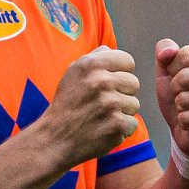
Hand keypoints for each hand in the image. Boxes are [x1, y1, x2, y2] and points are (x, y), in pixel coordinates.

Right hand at [31, 46, 141, 167]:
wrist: (54, 138)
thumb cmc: (66, 104)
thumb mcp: (73, 73)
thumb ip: (94, 58)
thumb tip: (112, 50)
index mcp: (91, 64)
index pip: (128, 61)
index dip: (120, 73)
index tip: (109, 84)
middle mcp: (102, 81)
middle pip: (134, 83)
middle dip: (122, 93)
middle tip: (103, 103)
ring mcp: (110, 104)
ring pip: (134, 104)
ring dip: (122, 112)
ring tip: (102, 117)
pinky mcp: (117, 125)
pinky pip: (132, 123)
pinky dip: (121, 129)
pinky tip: (104, 129)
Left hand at [155, 39, 188, 157]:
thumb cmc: (182, 97)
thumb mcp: (168, 70)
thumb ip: (165, 49)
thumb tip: (168, 52)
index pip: (184, 55)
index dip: (174, 71)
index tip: (186, 79)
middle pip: (183, 79)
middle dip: (176, 91)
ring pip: (183, 100)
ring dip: (181, 109)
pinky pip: (186, 119)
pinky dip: (184, 123)